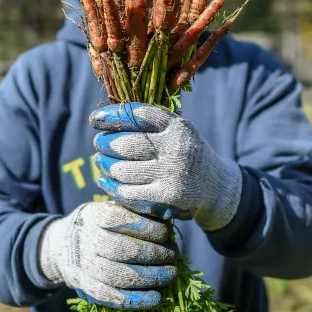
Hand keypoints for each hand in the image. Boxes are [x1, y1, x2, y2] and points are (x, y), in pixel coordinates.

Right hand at [38, 201, 176, 308]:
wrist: (61, 245)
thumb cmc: (97, 223)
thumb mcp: (108, 207)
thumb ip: (133, 210)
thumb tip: (166, 214)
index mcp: (95, 216)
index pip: (123, 220)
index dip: (149, 228)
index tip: (166, 232)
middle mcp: (88, 240)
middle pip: (125, 250)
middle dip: (155, 254)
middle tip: (174, 254)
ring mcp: (85, 266)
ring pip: (120, 275)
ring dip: (151, 277)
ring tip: (172, 274)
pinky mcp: (87, 287)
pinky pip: (112, 297)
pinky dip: (137, 300)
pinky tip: (157, 298)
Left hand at [89, 102, 240, 231]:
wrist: (216, 186)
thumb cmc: (187, 153)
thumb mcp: (178, 131)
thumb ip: (151, 123)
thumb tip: (109, 116)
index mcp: (177, 126)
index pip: (138, 115)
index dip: (112, 116)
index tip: (95, 119)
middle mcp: (175, 147)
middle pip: (126, 144)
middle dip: (105, 143)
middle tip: (98, 143)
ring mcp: (171, 172)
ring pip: (122, 170)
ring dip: (105, 165)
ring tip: (100, 161)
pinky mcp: (166, 196)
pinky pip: (128, 191)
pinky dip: (111, 186)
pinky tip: (104, 180)